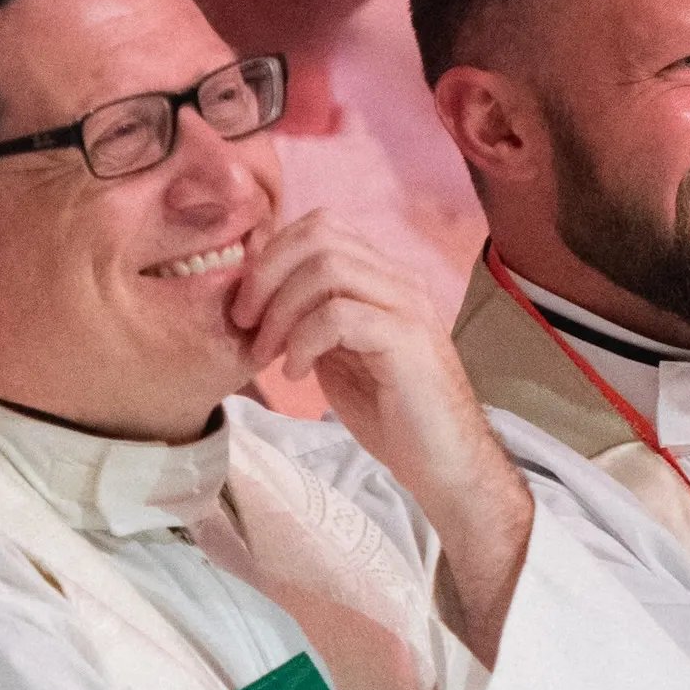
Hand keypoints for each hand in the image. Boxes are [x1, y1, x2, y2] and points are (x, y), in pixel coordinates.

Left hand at [232, 210, 528, 639]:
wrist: (444, 462)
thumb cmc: (391, 412)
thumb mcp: (335, 354)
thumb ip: (307, 318)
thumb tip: (256, 296)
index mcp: (381, 277)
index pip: (320, 226)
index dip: (271, 257)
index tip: (246, 307)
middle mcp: (398, 280)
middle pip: (319, 234)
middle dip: (267, 275)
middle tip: (245, 324)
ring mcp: (407, 306)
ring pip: (327, 268)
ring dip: (281, 309)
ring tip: (268, 352)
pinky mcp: (407, 340)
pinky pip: (339, 315)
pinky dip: (303, 340)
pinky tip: (298, 373)